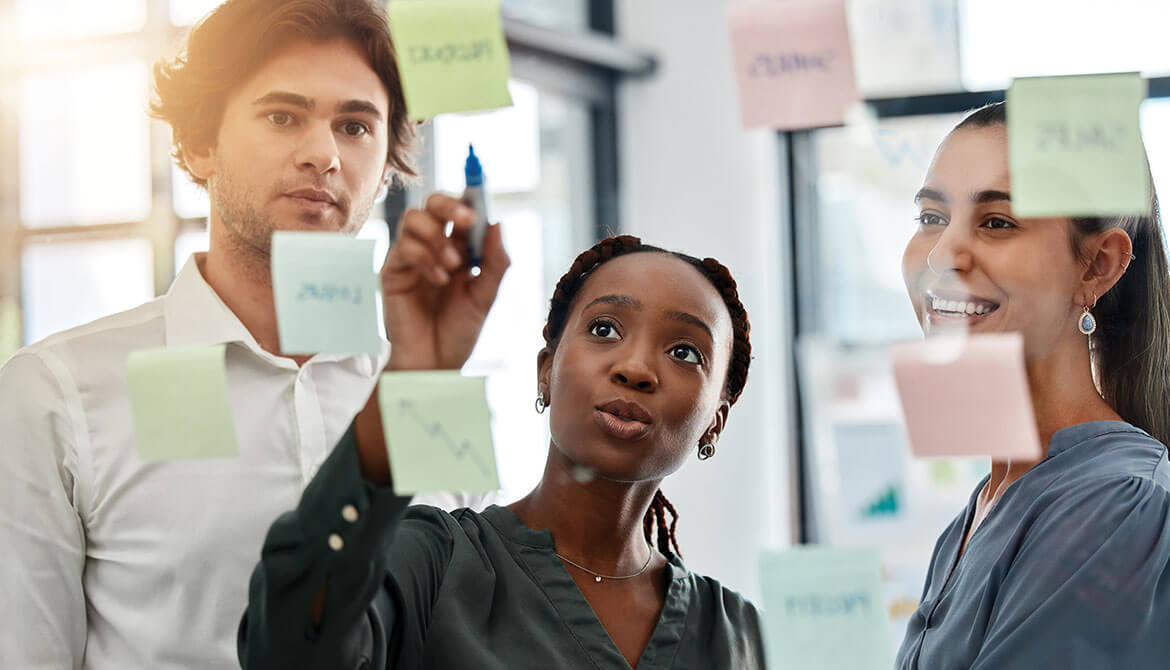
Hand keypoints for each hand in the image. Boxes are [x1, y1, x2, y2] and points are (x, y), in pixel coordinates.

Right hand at [380, 193, 509, 369]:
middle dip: (450, 205)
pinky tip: (439, 280)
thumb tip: (497, 223)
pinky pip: (404, 248)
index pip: (462, 209)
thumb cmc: (460, 331)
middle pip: (433, 203)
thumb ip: (495, 262)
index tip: (480, 182)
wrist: (435, 364)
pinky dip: (426, 259)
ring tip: (455, 266)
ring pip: (414, 218)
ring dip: (438, 237)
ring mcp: (411, 257)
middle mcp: (434, 246)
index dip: (470, 193)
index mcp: (460, 246)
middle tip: (466, 221)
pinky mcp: (393, 272)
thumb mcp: (486, 296)